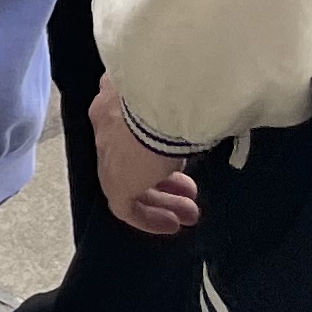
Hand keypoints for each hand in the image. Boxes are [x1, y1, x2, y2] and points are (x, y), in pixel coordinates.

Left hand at [91, 79, 204, 236]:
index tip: (179, 158)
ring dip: (162, 199)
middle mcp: (106, 122)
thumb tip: (205, 107)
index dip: (155, 145)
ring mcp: (107, 152)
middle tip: (190, 191)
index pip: (129, 126)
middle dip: (163, 177)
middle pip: (131, 156)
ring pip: (130, 182)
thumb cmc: (177, 86)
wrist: (159, 97)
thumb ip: (179, 100)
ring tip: (190, 213)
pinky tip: (171, 225)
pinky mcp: (113, 181)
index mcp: (117, 96)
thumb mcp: (176, 88)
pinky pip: (125, 207)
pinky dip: (148, 217)